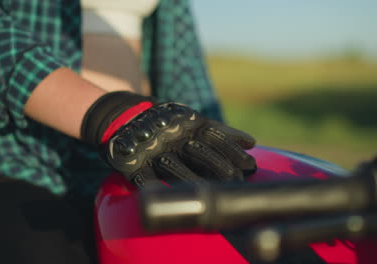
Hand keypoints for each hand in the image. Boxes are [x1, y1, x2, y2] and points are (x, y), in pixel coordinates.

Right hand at [81, 92, 255, 186]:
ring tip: (212, 193)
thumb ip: (220, 132)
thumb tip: (251, 143)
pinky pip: (145, 178)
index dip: (232, 150)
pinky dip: (156, 188)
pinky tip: (170, 196)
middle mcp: (172, 136)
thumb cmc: (168, 122)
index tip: (250, 165)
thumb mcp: (193, 121)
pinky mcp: (133, 164)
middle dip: (218, 166)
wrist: (124, 116)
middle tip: (236, 180)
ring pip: (175, 166)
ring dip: (194, 179)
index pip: (215, 136)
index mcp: (188, 125)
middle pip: (198, 151)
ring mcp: (153, 150)